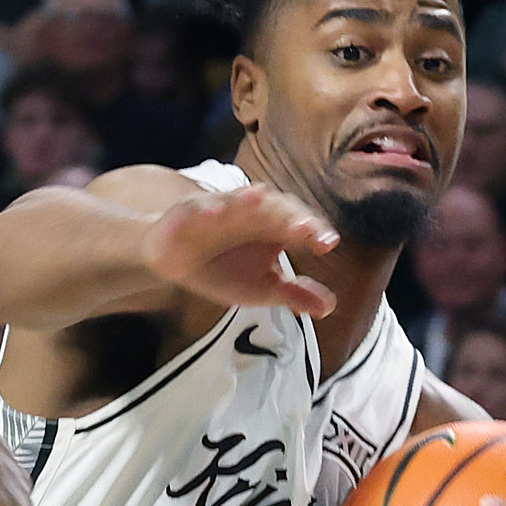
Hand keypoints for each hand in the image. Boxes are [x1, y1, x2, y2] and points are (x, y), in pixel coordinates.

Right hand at [139, 184, 339, 317]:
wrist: (177, 259)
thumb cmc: (224, 267)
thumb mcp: (262, 287)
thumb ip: (293, 294)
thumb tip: (328, 307)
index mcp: (272, 228)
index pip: (299, 223)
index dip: (315, 230)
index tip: (327, 243)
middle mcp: (251, 213)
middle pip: (274, 207)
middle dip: (289, 214)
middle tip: (304, 228)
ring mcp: (220, 210)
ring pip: (237, 201)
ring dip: (248, 200)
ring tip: (260, 198)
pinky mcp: (190, 214)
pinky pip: (198, 209)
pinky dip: (206, 210)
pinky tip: (214, 214)